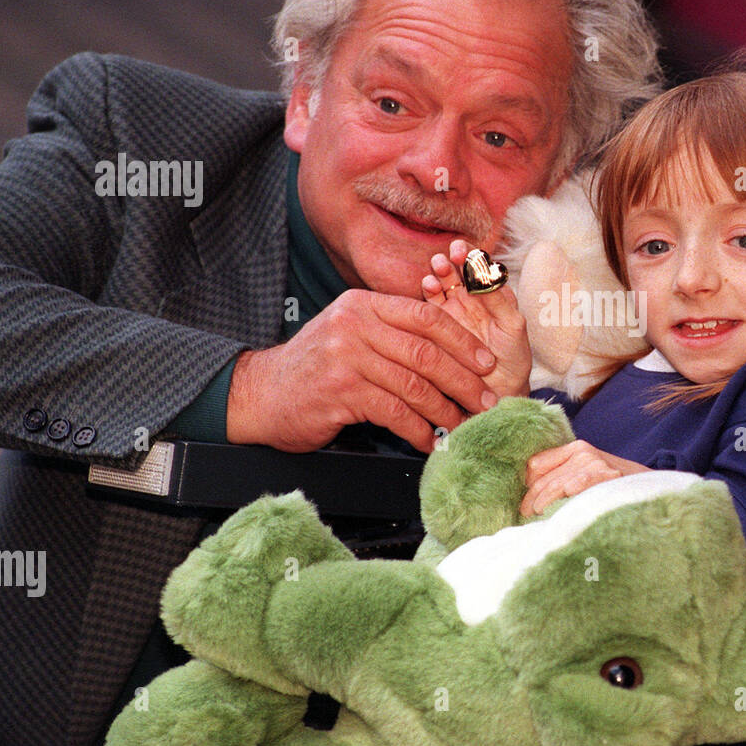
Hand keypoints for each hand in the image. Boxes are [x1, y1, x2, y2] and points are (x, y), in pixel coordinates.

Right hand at [226, 289, 498, 453]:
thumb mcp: (349, 334)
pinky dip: (418, 430)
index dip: (463, 341)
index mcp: (364, 305)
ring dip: (445, 410)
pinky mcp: (340, 391)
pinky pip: (394, 412)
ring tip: (463, 425)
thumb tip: (449, 350)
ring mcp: (346, 357)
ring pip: (414, 385)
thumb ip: (390, 333)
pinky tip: (429, 441)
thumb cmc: (314, 368)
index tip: (486, 363)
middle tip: (485, 401)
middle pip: (426, 353)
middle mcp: (355, 325)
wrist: (260, 395)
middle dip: (463, 380)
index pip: (426, 316)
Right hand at [422, 239, 531, 397]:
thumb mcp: (512, 327)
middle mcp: (471, 301)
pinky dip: (427, 294)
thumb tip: (484, 269)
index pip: (480, 267)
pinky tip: (428, 288)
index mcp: (492, 296)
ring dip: (438, 273)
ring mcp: (451, 313)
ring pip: (441, 285)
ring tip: (437, 268)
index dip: (473, 256)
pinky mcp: (435, 328)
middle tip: (450, 255)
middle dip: (453, 260)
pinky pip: (428, 307)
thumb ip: (499, 299)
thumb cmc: (512, 361)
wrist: (495, 395)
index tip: (467, 251)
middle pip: (457, 272)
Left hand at [520, 440, 648, 516]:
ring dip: (545, 503)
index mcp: (575, 448)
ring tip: (538, 517)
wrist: (649, 489)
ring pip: (558, 485)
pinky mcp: (607, 476)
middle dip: (533, 499)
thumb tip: (531, 489)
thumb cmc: (612, 487)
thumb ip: (563, 474)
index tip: (525, 505)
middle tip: (526, 515)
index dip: (529, 485)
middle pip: (546, 477)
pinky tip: (562, 502)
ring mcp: (595, 463)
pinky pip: (580, 485)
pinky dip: (569, 493)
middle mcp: (583, 453)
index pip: (538, 464)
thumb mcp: (587, 473)